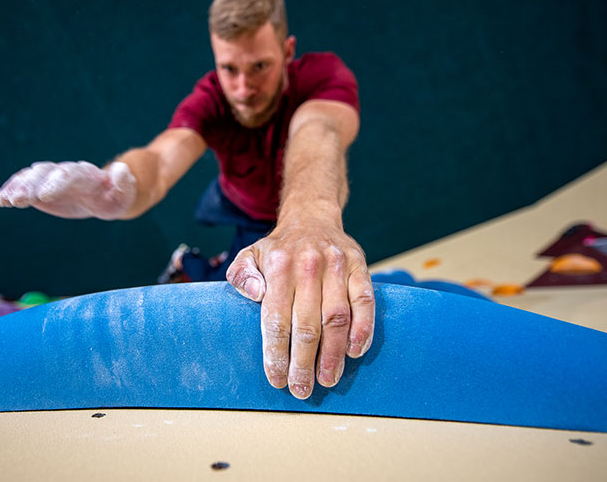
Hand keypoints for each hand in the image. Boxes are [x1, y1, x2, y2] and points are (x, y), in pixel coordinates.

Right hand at [0, 160, 135, 219]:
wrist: (103, 194)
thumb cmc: (114, 198)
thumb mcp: (124, 195)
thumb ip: (124, 184)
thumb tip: (123, 170)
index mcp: (87, 175)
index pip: (70, 174)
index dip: (56, 183)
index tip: (43, 196)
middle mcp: (66, 172)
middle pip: (46, 173)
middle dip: (31, 185)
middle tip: (18, 200)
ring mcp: (51, 178)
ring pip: (32, 177)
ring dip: (17, 187)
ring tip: (5, 200)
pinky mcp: (40, 187)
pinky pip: (24, 185)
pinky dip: (11, 190)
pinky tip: (0, 200)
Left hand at [226, 219, 374, 398]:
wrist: (312, 218)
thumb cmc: (279, 249)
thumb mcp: (249, 255)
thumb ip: (242, 275)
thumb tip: (254, 294)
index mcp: (278, 266)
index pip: (276, 318)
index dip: (277, 353)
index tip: (277, 379)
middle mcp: (308, 265)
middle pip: (306, 324)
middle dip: (303, 363)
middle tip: (302, 389)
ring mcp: (336, 265)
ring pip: (336, 317)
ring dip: (333, 354)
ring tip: (328, 379)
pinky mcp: (359, 266)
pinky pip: (364, 301)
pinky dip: (362, 328)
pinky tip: (355, 352)